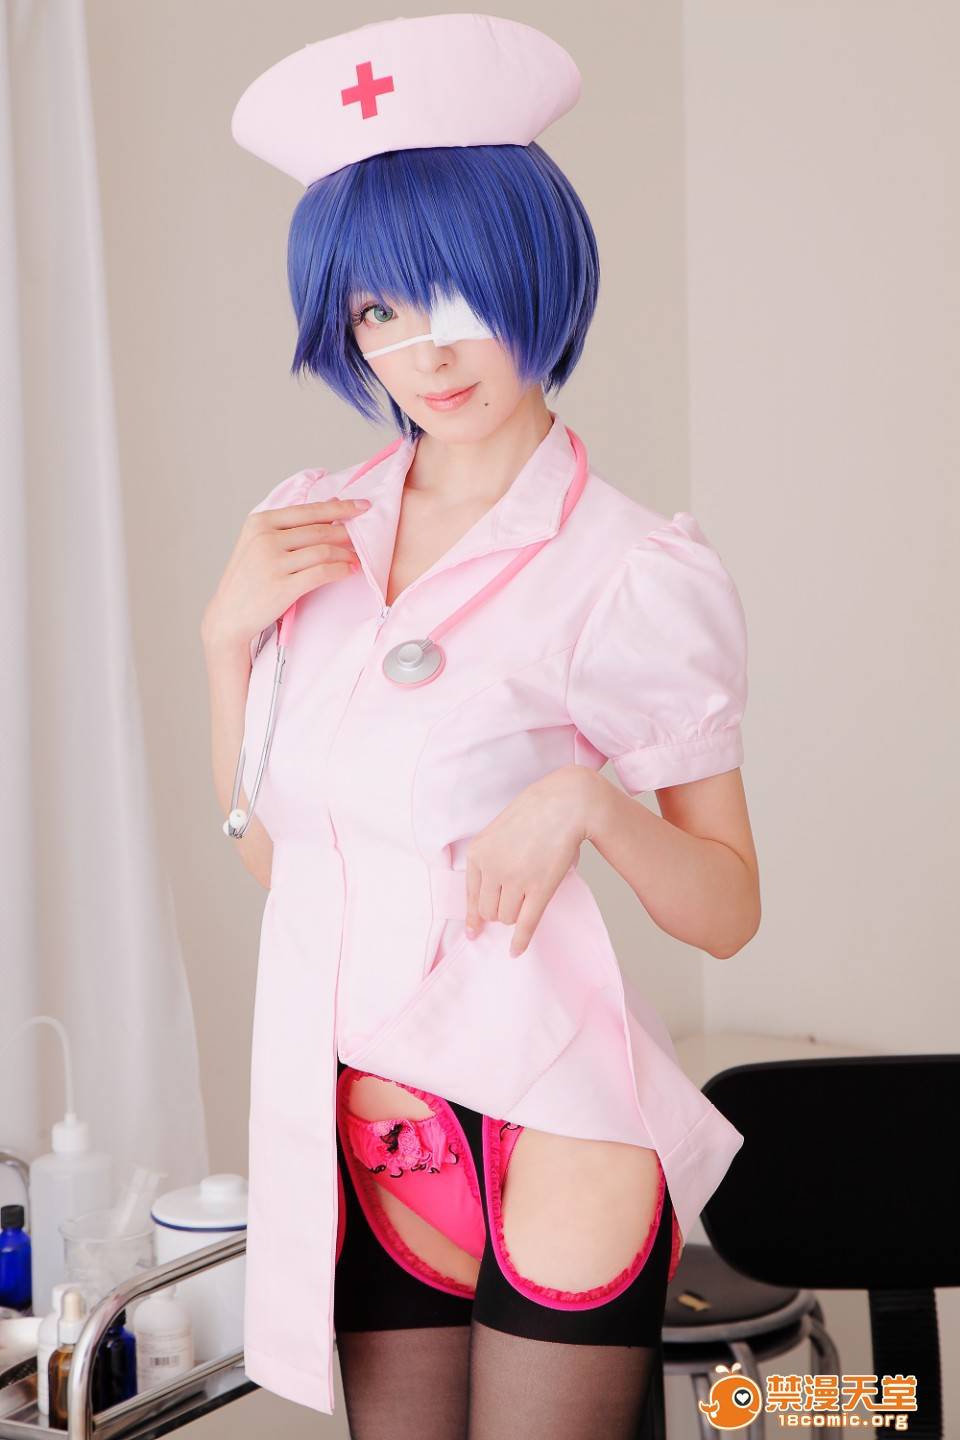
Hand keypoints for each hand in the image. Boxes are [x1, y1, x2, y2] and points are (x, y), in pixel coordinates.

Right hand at [201, 496, 370, 652]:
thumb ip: (287, 527)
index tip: (362, 506)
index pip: (308, 510)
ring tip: (357, 558)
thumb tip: (329, 509)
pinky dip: (341, 570)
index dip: (339, 507)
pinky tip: (350, 571)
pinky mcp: (282, 586)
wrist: (229, 615)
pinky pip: (322, 572)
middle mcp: (265, 538)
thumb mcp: (257, 544)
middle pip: (319, 530)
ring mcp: (272, 562)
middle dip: (347, 534)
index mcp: (260, 522)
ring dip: (347, 554)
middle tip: (363, 539)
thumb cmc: (248, 580)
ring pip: (324, 550)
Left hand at [463, 765, 601, 956]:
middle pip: (489, 910)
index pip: (471, 895)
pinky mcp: (539, 887)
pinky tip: (516, 951)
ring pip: (507, 917)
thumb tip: (491, 893)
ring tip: (529, 897)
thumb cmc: (537, 811)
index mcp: (478, 852)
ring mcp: (515, 879)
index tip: (474, 932)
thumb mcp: (501, 829)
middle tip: (516, 901)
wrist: (567, 802)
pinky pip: (525, 924)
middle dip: (501, 910)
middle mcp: (492, 867)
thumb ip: (491, 857)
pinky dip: (520, 942)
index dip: (473, 916)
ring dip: (516, 914)